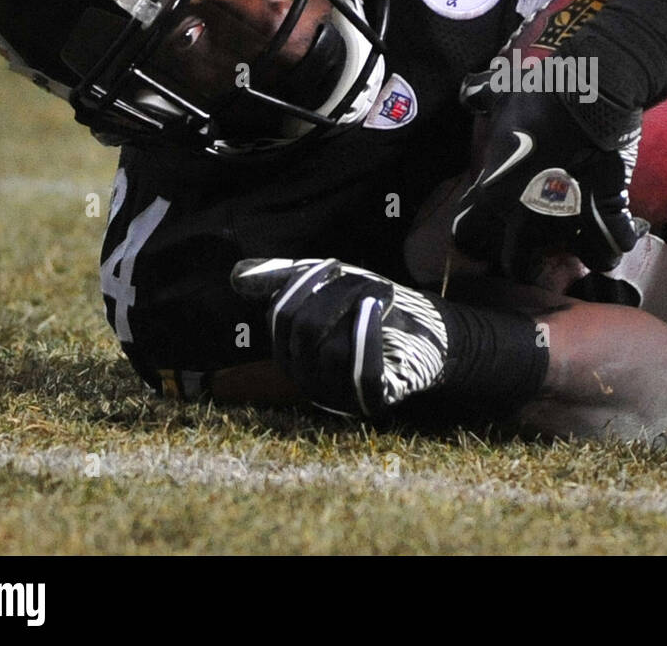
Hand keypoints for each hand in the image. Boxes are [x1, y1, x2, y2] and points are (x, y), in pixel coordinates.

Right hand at [230, 257, 446, 415]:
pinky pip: (361, 371)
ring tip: (379, 295)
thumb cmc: (376, 313)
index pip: (281, 315)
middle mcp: (307, 380)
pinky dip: (367, 333)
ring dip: (357, 310)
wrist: (431, 337)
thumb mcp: (332, 289)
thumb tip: (236, 274)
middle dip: (335, 294)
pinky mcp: (370, 400)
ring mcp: (338, 395)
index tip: (335, 265)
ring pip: (331, 350)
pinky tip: (377, 309)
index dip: (305, 284)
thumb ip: (289, 279)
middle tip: (366, 279)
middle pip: (304, 330)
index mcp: (291, 353)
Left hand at [451, 73, 642, 281]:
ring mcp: (568, 222)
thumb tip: (471, 92)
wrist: (591, 94)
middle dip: (523, 260)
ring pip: (577, 260)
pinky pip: (616, 245)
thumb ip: (483, 97)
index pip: (467, 235)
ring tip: (587, 242)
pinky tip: (620, 232)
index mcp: (493, 193)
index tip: (488, 227)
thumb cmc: (540, 96)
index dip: (476, 233)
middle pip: (515, 264)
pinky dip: (619, 240)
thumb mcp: (502, 95)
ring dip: (582, 253)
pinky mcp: (607, 216)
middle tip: (533, 248)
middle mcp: (526, 219)